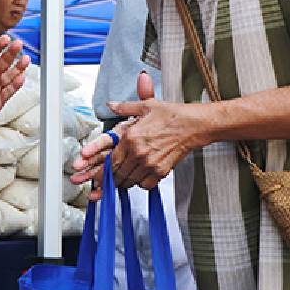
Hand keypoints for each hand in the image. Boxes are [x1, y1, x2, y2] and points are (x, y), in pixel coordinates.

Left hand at [70, 72, 199, 198]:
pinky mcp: (161, 171)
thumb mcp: (145, 106)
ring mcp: (150, 164)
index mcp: (131, 138)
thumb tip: (111, 105)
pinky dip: (140, 183)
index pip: (109, 162)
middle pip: (117, 175)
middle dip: (109, 180)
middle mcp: (138, 153)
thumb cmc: (171, 115)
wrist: (193, 125)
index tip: (96, 177)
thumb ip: (124, 107)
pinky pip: (144, 184)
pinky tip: (139, 176)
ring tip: (121, 178)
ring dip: (123, 182)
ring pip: (129, 181)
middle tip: (105, 181)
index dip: (100, 172)